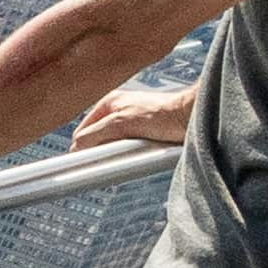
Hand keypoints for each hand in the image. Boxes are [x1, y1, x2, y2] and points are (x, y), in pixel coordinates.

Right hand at [72, 78, 197, 152]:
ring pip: (114, 147)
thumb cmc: (162, 114)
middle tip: (109, 159)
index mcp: (109, 103)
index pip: (82, 131)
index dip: (81, 147)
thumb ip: (93, 135)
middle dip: (102, 151)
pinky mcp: (145, 135)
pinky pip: (129, 150)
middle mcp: (119, 111)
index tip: (82, 164)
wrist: (192, 117)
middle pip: (98, 140)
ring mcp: (132, 124)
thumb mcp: (119, 124)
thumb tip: (76, 148)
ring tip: (128, 155)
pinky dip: (131, 156)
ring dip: (118, 154)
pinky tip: (138, 156)